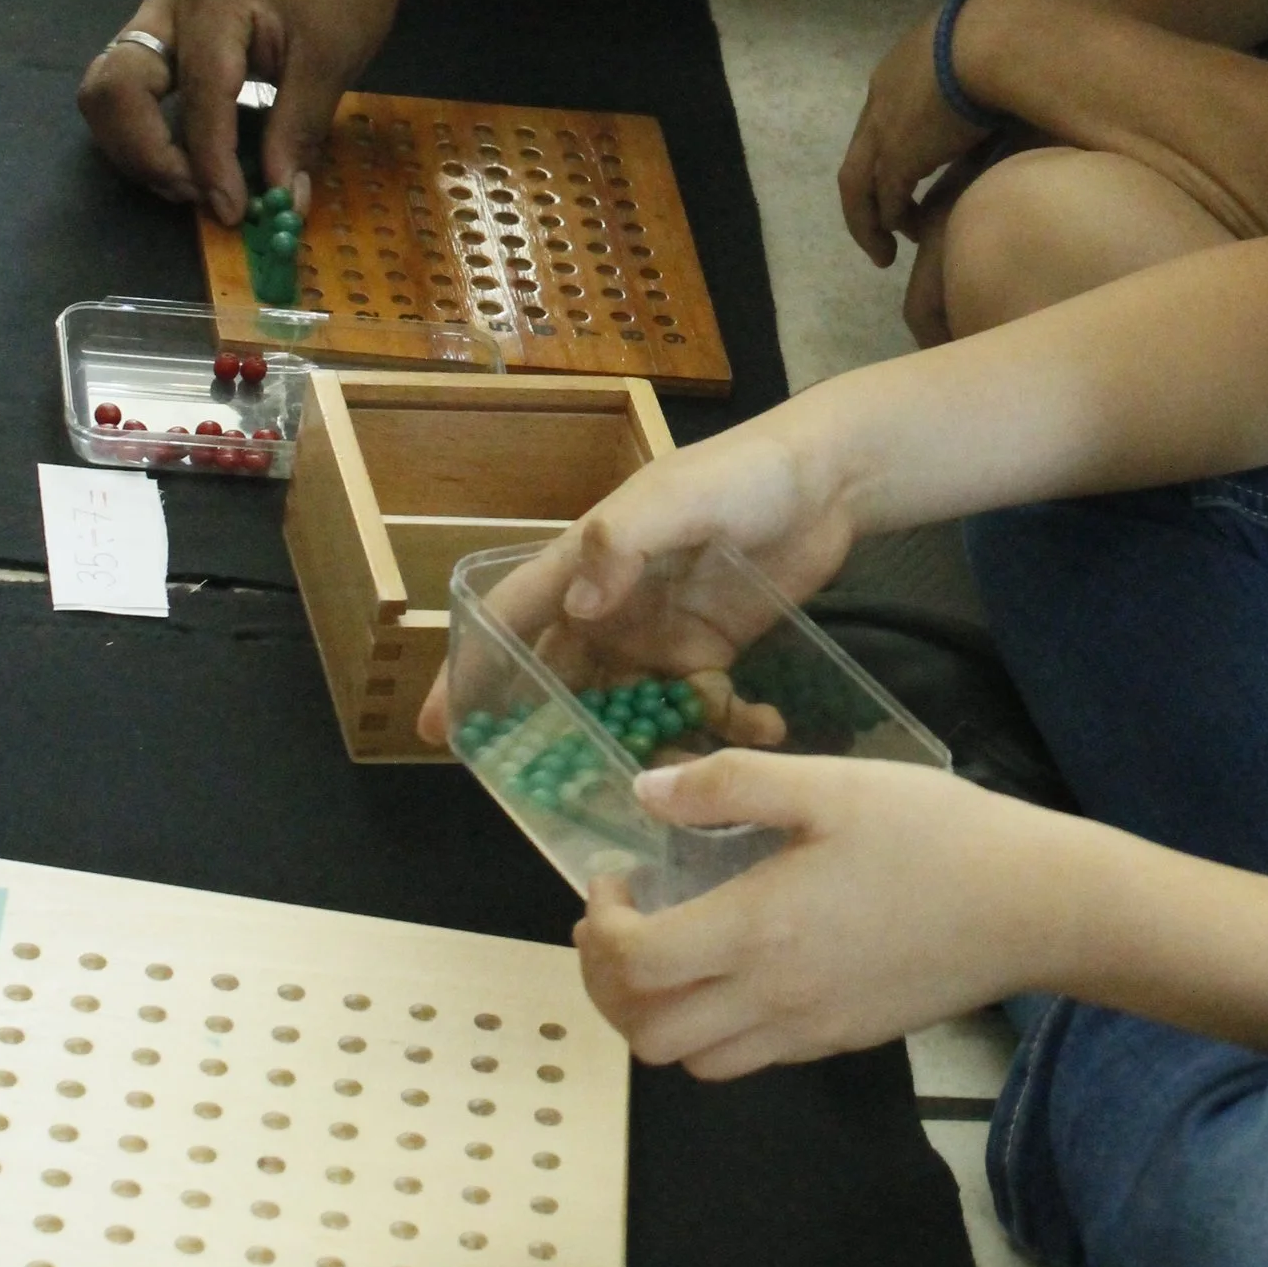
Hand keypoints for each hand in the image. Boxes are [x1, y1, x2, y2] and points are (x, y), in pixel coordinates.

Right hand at [78, 0, 416, 218]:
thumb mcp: (334, 58)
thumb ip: (299, 130)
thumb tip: (281, 201)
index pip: (199, 99)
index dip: (210, 165)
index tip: (233, 212)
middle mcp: (168, 2)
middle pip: (114, 88)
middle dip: (145, 154)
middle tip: (195, 193)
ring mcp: (157, 12)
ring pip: (106, 89)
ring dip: (134, 146)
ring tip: (189, 181)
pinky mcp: (160, 27)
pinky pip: (128, 85)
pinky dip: (142, 128)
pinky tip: (185, 156)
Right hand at [414, 403, 867, 744]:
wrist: (829, 479)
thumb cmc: (742, 473)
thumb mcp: (676, 497)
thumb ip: (623, 543)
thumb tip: (577, 609)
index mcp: (588, 562)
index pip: (514, 617)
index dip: (472, 670)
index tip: (438, 729)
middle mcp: (614, 606)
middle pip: (563, 679)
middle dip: (554, 735)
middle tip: (558, 793)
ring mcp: (662, 634)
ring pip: (628, 707)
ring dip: (644, 745)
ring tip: (676, 780)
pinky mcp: (712, 652)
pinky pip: (697, 707)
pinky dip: (719, 725)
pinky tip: (759, 725)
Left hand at [575, 748, 1072, 1074]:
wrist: (1033, 906)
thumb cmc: (936, 835)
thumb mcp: (834, 785)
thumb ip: (732, 785)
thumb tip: (647, 791)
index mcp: (760, 931)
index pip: (636, 964)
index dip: (600, 927)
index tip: (614, 879)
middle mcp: (772, 998)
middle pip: (646, 1034)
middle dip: (610, 983)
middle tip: (624, 924)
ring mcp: (807, 1031)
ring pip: (690, 1061)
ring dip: (656, 1013)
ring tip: (671, 949)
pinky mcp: (840, 1041)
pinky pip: (746, 1058)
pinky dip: (711, 1028)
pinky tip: (736, 966)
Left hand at [838, 13, 979, 263]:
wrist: (993, 37)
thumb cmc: (998, 38)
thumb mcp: (976, 54)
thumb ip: (975, 75)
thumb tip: (1002, 85)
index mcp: (896, 74)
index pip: (880, 122)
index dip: (887, 154)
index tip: (903, 180)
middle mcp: (880, 102)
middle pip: (857, 161)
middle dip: (864, 199)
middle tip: (878, 230)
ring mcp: (885, 130)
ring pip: (859, 186)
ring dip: (869, 221)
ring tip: (886, 251)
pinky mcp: (900, 156)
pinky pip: (888, 200)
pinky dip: (894, 221)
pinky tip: (911, 235)